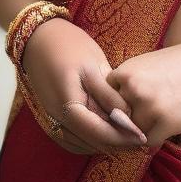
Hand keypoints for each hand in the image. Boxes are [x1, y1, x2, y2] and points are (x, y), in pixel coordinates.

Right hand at [20, 18, 149, 155]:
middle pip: (91, 143)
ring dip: (103, 143)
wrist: (38, 37)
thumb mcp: (92, 65)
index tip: (142, 138)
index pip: (99, 133)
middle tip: (138, 137)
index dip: (122, 138)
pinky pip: (73, 138)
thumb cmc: (68, 46)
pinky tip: (105, 129)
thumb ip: (108, 94)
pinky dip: (90, 139)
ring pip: (82, 144)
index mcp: (68, 107)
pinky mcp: (52, 117)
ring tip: (126, 134)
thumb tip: (128, 116)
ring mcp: (52, 120)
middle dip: (115, 143)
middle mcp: (57, 120)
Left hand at [105, 37, 180, 147]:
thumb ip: (133, 80)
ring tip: (159, 121)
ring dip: (143, 131)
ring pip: (132, 132)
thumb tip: (117, 104)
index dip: (116, 104)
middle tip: (143, 120)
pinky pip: (149, 142)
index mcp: (128, 70)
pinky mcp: (166, 124)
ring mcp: (149, 107)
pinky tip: (169, 128)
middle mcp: (133, 89)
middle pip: (117, 118)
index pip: (105, 97)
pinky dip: (157, 139)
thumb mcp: (153, 62)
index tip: (128, 107)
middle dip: (128, 121)